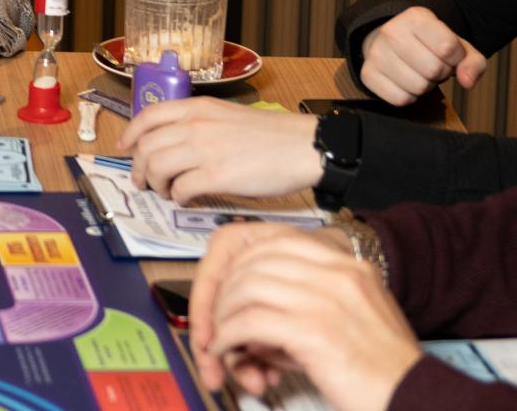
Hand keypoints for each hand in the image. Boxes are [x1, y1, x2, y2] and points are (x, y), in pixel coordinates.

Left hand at [120, 98, 321, 202]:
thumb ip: (198, 124)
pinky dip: (177, 197)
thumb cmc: (270, 135)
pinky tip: (185, 199)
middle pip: (146, 147)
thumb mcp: (226, 115)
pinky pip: (180, 189)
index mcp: (197, 108)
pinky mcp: (217, 176)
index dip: (130, 134)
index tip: (124, 147)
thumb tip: (173, 144)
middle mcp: (195, 125)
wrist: (303, 146)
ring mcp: (204, 150)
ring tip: (165, 192)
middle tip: (143, 181)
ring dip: (155, 184)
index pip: (148, 117)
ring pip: (156, 167)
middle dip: (138, 167)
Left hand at [192, 223, 420, 410]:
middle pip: (253, 262)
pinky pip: (248, 322)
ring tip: (221, 338)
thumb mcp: (352, 316)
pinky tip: (227, 352)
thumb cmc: (384, 371)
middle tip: (217, 316)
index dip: (241, 263)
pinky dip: (228, 337)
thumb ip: (308, 300)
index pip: (275, 241)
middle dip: (225, 290)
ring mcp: (325, 299)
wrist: (419, 400)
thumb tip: (254, 307)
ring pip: (244, 289)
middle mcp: (337, 273)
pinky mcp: (313, 330)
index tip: (230, 286)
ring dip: (222, 315)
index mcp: (348, 266)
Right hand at [360, 6, 484, 104]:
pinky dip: (410, 96)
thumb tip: (467, 82)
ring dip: (426, 86)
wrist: (391, 41)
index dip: (456, 59)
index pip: (448, 48)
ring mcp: (375, 53)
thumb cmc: (430, 45)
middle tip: (433, 65)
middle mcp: (390, 31)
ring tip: (419, 72)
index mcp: (415, 17)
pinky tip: (406, 81)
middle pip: (433, 70)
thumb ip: (472, 62)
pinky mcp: (367, 74)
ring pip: (417, 87)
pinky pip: (400, 99)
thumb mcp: (457, 46)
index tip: (448, 54)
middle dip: (441, 73)